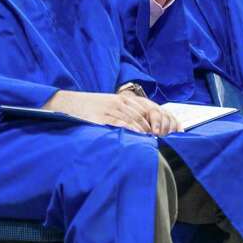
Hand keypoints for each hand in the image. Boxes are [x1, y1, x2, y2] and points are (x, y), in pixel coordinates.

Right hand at [43, 90, 179, 135]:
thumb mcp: (112, 108)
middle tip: (166, 140)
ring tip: (155, 142)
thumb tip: (146, 132)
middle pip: (147, 115)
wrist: (67, 104)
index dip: (165, 120)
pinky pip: (120, 123)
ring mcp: (112, 108)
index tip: (174, 132)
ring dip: (147, 131)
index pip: (152, 108)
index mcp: (126, 99)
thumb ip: (129, 116)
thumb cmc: (92, 110)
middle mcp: (122, 102)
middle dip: (158, 128)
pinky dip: (131, 130)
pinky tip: (137, 137)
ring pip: (136, 119)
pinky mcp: (102, 117)